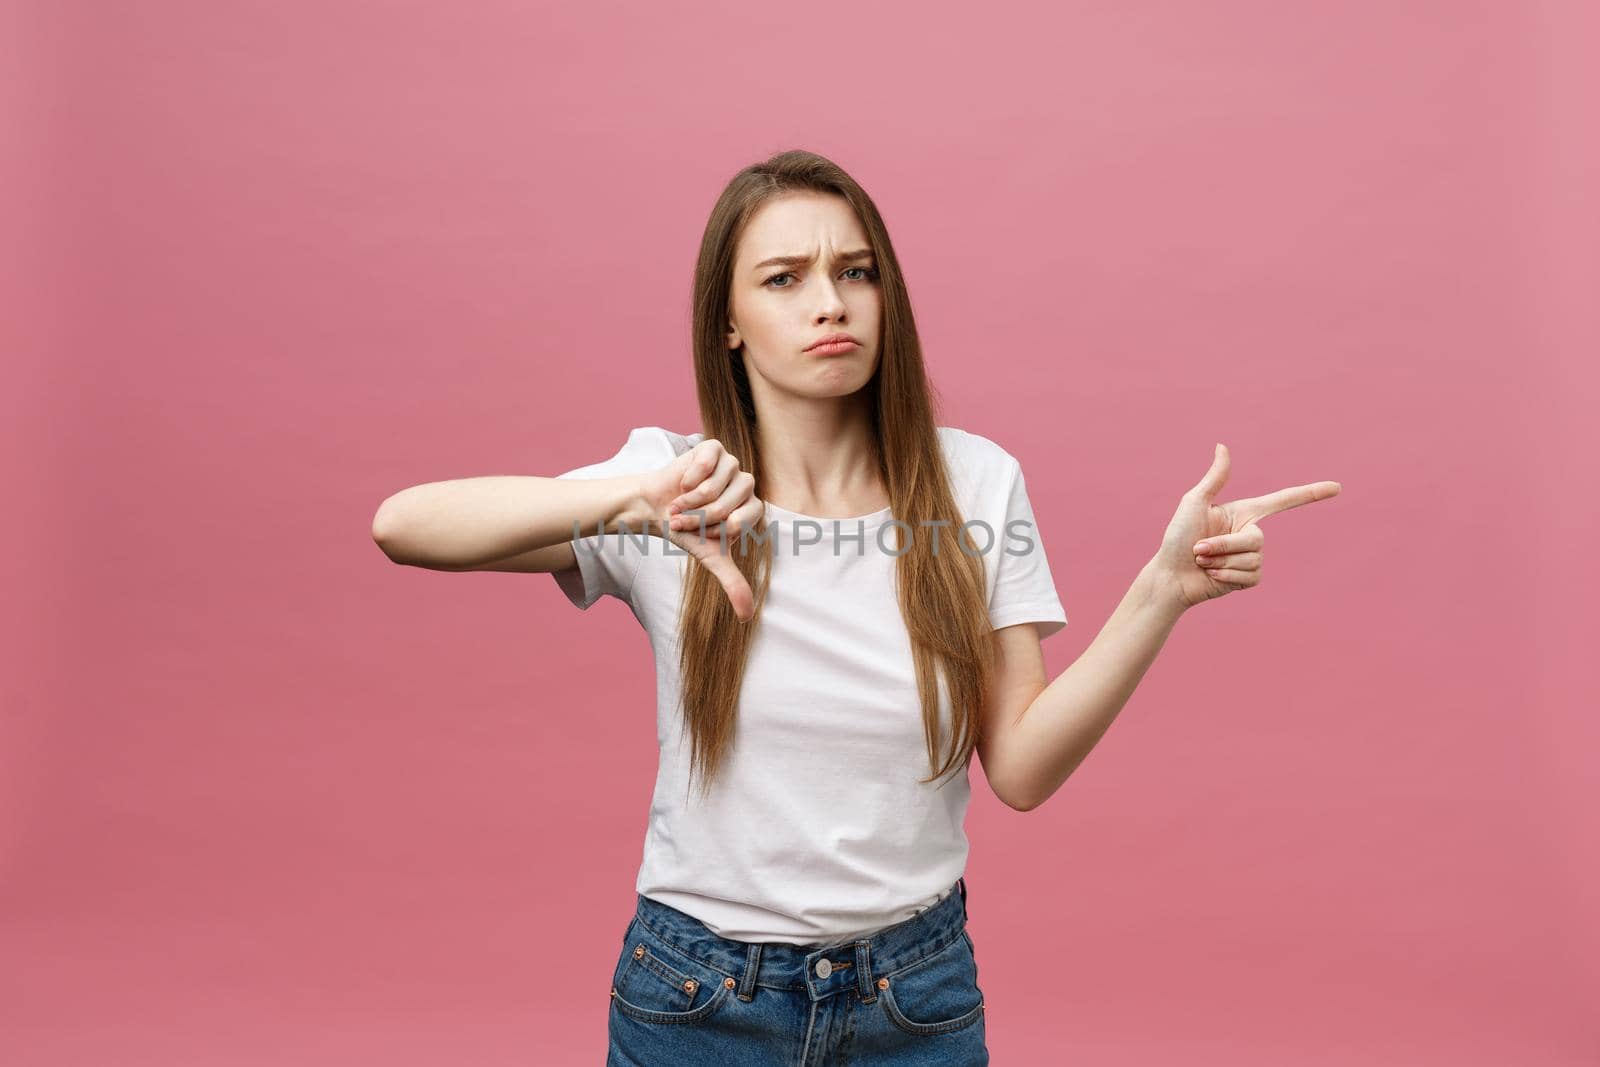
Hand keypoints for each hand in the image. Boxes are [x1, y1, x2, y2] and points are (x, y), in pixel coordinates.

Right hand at [637, 439, 762, 620]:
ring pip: (716, 485)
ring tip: (680, 503)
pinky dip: (690, 476)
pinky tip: (683, 481)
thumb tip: (747, 617)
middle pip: (729, 503)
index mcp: (751, 508)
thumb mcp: (710, 558)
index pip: (743, 520)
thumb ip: (732, 583)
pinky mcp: (714, 448)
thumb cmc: (686, 531)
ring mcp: (731, 464)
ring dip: (691, 499)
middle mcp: (746, 484)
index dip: (717, 528)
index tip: (703, 532)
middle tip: (685, 519)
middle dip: (701, 516)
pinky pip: (709, 462)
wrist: (654, 508)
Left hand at [1151, 443, 1340, 609]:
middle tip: (1198, 549)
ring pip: (1252, 559)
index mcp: (1243, 512)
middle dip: (1221, 546)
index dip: (1310, 494)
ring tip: (1202, 561)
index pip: (1283, 501)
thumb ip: (1214, 478)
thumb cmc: (1177, 537)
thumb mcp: (1194, 503)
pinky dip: (1227, 578)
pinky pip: (1251, 577)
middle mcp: (1251, 533)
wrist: (1170, 576)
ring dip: (1221, 562)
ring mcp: (1251, 557)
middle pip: (1255, 540)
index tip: (1337, 487)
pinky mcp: (1248, 578)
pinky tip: (1212, 577)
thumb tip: (1223, 446)